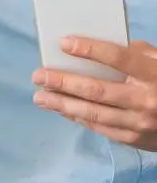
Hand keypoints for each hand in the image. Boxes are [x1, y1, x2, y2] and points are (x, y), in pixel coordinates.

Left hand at [32, 36, 156, 150]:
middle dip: (63, 82)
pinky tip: (61, 110)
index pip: (119, 58)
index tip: (63, 43)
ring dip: (62, 104)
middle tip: (38, 75)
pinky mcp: (134, 139)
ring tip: (40, 97)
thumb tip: (97, 48)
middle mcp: (146, 99)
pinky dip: (77, 118)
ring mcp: (139, 123)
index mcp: (154, 74)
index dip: (90, 49)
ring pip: (93, 113)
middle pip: (97, 90)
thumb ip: (136, 53)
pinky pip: (99, 127)